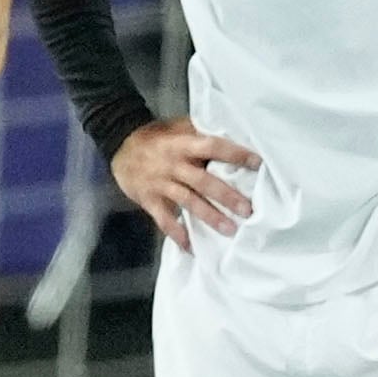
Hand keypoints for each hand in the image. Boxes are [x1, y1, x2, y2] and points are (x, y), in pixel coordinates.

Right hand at [109, 118, 262, 252]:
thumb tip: (233, 133)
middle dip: (227, 195)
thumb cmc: (156, 137)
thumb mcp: (176, 128)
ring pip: (188, 202)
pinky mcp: (150, 200)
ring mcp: (161, 184)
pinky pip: (164, 220)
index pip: (212, 147)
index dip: (235, 154)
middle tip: (248, 209)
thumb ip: (199, 133)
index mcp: (182, 144)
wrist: (119, 145)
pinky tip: (191, 248)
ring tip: (230, 230)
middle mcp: (173, 165)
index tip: (258, 164)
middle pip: (203, 181)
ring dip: (210, 217)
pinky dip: (177, 234)